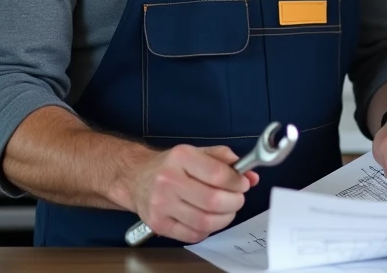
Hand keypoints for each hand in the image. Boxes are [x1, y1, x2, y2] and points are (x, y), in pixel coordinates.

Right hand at [131, 145, 259, 243]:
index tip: (243, 184)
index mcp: (181, 157)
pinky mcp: (159, 224)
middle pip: (214, 200)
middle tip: (237, 199)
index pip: (218, 174)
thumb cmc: (171, 165)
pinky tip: (209, 219)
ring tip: (226, 210)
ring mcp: (161, 205)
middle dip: (234, 202)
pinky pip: (194, 235)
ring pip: (205, 221)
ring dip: (224, 218)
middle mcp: (168, 180)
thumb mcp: (197, 152)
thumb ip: (226, 160)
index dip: (238, 182)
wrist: (136, 178)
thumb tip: (251, 176)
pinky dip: (208, 230)